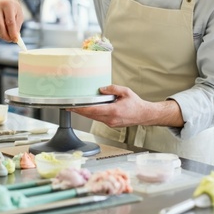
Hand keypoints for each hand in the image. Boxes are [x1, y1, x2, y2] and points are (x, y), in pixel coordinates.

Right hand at [0, 0, 23, 42]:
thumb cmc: (13, 8)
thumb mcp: (19, 15)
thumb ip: (17, 26)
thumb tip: (15, 37)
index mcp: (8, 5)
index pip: (9, 22)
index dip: (12, 32)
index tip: (15, 39)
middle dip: (5, 35)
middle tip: (10, 40)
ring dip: (0, 35)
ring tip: (7, 37)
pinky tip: (2, 32)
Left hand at [69, 84, 183, 127]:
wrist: (144, 115)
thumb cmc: (136, 104)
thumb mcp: (125, 92)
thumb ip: (112, 89)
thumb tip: (101, 89)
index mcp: (113, 111)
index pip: (93, 110)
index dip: (81, 109)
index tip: (73, 106)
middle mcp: (110, 119)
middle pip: (90, 116)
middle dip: (79, 111)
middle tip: (69, 107)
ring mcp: (110, 123)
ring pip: (94, 118)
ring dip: (84, 113)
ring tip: (76, 108)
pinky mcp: (111, 124)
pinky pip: (99, 119)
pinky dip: (92, 114)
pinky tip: (88, 110)